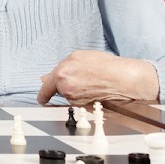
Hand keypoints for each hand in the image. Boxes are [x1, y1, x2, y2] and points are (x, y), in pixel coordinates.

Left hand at [37, 50, 157, 103]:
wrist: (122, 78)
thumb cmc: (103, 65)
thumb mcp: (78, 57)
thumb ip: (60, 67)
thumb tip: (45, 79)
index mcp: (61, 73)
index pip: (45, 87)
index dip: (42, 93)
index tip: (42, 97)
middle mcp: (65, 87)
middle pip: (57, 90)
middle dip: (63, 86)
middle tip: (79, 79)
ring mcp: (74, 98)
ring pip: (68, 95)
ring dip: (74, 90)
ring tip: (90, 80)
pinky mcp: (84, 105)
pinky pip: (77, 101)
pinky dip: (82, 96)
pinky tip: (93, 88)